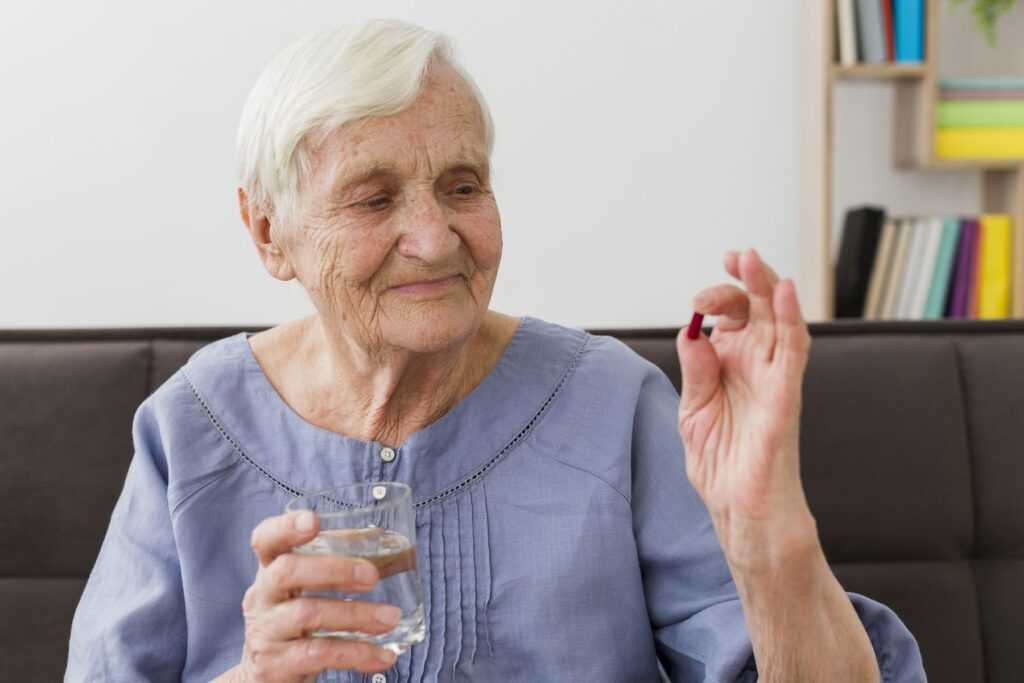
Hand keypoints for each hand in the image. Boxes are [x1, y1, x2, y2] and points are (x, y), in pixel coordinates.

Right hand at [235, 511, 399, 682]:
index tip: (312, 521)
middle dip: (334, 569)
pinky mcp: (275, 665)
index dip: (285, 528)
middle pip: (287, 571)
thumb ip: (337, 561)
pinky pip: (319, 654)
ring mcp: (265, 632)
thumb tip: (381, 537)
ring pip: (307, 613)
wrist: (267, 677)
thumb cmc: (295, 623)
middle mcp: (262, 597)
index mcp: (270, 569)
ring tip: (390, 617)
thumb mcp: (307, 590)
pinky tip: (383, 656)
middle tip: (372, 576)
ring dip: (356, 614)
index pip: (266, 540)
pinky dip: (357, 654)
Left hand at [676, 249, 814, 563]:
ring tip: (752, 259)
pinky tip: (785, 293)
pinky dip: (792, 319)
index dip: (718, 295)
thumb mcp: (693, 411)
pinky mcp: (786, 394)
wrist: (739, 508)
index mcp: (730, 362)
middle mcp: (755, 363)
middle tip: (731, 258)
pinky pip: (795, 351)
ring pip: (778, 318)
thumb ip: (695, 372)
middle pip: (756, 306)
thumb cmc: (721, 462)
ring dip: (768, 285)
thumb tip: (691, 332)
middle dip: (744, 278)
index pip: (729, 314)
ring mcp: (774, 376)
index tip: (698, 295)